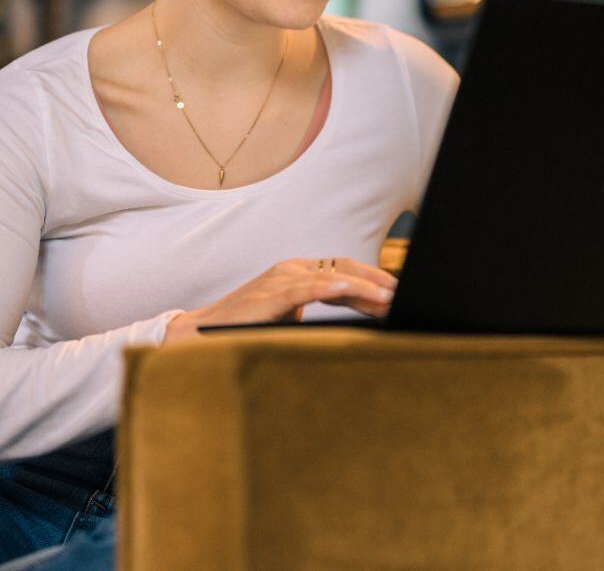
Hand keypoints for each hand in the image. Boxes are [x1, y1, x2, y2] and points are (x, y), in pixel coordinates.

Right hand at [163, 257, 396, 341]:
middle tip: (403, 295)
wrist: (200, 335)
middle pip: (344, 268)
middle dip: (377, 281)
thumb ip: (316, 316)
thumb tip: (354, 327)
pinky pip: (303, 289)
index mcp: (298, 273)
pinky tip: (344, 290)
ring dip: (363, 288)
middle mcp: (291, 269)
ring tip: (388, 299)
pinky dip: (326, 287)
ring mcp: (279, 279)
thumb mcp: (289, 319)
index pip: (344, 269)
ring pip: (330, 277)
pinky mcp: (268, 295)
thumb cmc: (246, 329)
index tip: (398, 293)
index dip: (373, 279)